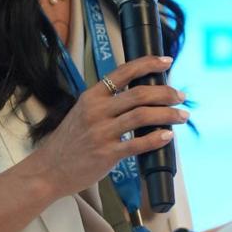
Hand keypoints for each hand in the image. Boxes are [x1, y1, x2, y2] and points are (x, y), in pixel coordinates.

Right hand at [29, 55, 186, 198]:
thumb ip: (107, 102)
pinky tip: (168, 136)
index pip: (123, 72)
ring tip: (182, 116)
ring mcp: (101, 133)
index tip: (167, 61)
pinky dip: (155, 139)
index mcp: (92, 96)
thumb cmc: (71, 141)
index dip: (148, 64)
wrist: (49, 170)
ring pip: (142, 116)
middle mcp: (96, 111)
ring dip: (167, 114)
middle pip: (139, 94)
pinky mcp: (106, 154)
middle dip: (165, 93)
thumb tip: (143, 95)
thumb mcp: (84, 112)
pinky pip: (137, 144)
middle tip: (181, 96)